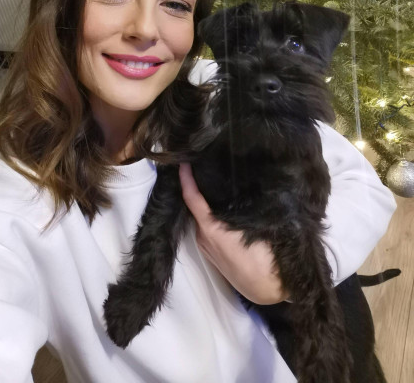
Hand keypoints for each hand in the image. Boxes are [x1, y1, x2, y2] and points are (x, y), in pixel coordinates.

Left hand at [179, 162, 288, 304]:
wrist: (269, 291)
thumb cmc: (265, 259)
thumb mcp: (256, 226)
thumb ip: (244, 208)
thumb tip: (244, 188)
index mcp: (210, 229)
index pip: (191, 198)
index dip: (186, 178)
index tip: (183, 161)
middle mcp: (203, 237)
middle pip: (195, 207)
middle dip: (198, 188)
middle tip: (206, 167)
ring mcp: (208, 248)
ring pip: (203, 219)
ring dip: (207, 204)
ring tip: (218, 183)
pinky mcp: (214, 255)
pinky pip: (208, 229)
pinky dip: (211, 217)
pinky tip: (225, 208)